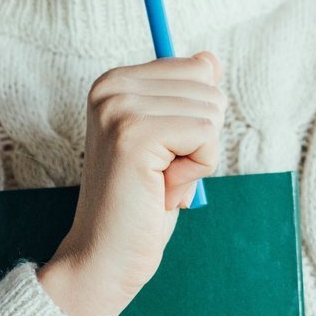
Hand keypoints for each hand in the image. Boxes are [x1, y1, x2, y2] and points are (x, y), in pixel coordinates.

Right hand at [40, 52, 223, 315]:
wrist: (104, 256)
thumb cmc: (141, 202)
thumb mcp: (169, 140)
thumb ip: (186, 96)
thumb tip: (211, 58)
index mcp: (115, 81)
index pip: (197, 68)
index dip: (195, 119)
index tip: (161, 153)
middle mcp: (111, 86)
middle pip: (209, 88)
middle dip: (200, 138)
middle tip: (160, 173)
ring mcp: (120, 109)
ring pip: (211, 112)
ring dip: (198, 157)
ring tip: (159, 182)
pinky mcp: (134, 135)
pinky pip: (206, 137)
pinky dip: (197, 170)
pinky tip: (163, 190)